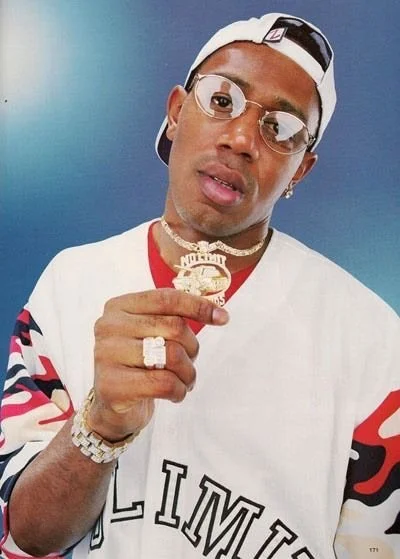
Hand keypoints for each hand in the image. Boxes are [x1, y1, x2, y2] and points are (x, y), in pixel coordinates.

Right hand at [88, 288, 228, 441]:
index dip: (198, 306)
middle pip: (173, 327)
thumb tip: (220, 314)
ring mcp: (106, 355)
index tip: (222, 318)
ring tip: (184, 381)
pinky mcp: (111, 385)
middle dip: (193, 348)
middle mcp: (108, 326)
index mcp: (119, 307)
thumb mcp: (151, 333)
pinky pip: (163, 382)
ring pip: (171, 355)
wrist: (112, 406)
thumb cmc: (138, 365)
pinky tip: (175, 394)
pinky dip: (179, 390)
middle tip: (190, 363)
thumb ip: (175, 317)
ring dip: (188, 372)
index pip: (166, 298)